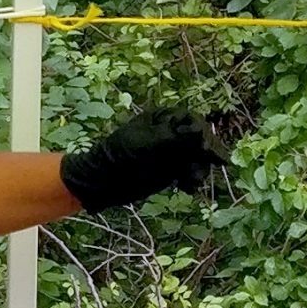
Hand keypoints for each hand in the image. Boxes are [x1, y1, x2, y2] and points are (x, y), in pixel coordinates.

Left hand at [58, 108, 236, 212]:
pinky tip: (187, 188)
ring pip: (198, 157)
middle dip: (203, 154)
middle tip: (203, 169)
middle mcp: (171, 133)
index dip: (202, 134)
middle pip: (200, 140)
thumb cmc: (119, 155)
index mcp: (162, 119)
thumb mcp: (146, 143)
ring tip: (190, 182)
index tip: (204, 150)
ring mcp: (173, 152)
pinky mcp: (172, 170)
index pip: (192, 121)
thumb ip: (174, 138)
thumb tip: (201, 132)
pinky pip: (191, 172)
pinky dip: (192, 179)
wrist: (102, 180)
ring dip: (199, 169)